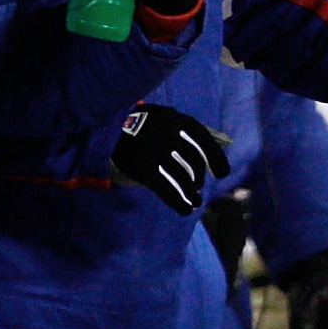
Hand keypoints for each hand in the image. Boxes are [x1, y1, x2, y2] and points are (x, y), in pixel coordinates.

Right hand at [113, 102, 229, 213]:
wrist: (105, 129)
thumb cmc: (141, 126)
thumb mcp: (162, 118)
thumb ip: (183, 131)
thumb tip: (210, 154)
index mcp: (176, 119)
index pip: (204, 140)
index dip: (215, 158)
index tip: (222, 173)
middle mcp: (168, 133)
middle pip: (193, 162)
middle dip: (198, 178)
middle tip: (198, 187)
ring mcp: (154, 150)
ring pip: (182, 177)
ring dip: (191, 194)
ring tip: (196, 202)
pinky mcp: (141, 167)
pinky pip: (166, 188)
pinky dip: (178, 201)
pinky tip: (185, 210)